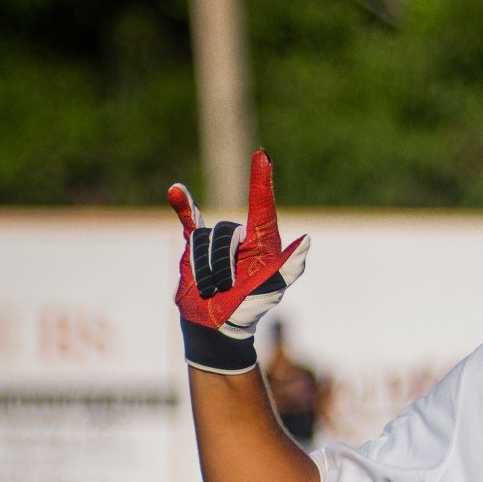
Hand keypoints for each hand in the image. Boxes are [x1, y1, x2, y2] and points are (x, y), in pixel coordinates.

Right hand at [169, 150, 309, 373]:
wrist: (215, 325)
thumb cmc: (249, 308)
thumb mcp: (272, 289)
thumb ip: (289, 266)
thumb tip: (307, 240)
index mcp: (264, 243)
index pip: (263, 207)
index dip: (262, 181)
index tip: (261, 156)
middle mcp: (242, 237)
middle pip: (224, 232)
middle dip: (221, 264)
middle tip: (227, 287)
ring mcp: (217, 240)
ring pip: (202, 239)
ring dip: (204, 269)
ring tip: (213, 287)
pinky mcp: (194, 245)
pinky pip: (189, 221)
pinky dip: (183, 206)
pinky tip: (176, 191)